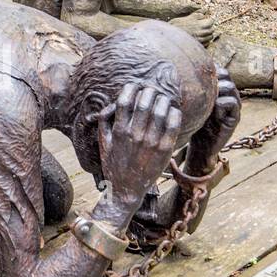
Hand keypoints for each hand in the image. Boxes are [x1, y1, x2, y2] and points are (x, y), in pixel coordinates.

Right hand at [98, 82, 182, 209]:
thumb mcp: (103, 143)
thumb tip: (111, 104)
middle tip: (151, 90)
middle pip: (145, 102)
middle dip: (149, 91)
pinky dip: (174, 112)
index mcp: (119, 132)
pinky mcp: (165, 150)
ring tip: (162, 98)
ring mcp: (151, 143)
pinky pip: (173, 124)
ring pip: (160, 110)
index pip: (125, 101)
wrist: (126, 190)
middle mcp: (135, 135)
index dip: (131, 88)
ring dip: (162, 99)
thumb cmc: (114, 164)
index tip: (135, 86)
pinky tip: (172, 110)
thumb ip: (104, 121)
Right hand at [169, 11, 215, 45]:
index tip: (205, 20)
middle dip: (209, 28)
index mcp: (201, 24)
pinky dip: (204, 41)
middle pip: (211, 30)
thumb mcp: (188, 17)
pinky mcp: (197, 45)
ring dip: (207, 35)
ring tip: (201, 33)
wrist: (170, 35)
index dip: (208, 20)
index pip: (211, 21)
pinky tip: (199, 39)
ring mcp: (200, 40)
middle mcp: (202, 32)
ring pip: (210, 38)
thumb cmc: (178, 25)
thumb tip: (204, 12)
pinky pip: (206, 44)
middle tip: (203, 27)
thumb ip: (198, 15)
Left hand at [190, 66, 240, 163]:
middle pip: (225, 74)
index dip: (207, 71)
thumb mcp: (190, 103)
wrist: (201, 146)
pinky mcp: (235, 117)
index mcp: (219, 88)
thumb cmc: (193, 123)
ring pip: (229, 86)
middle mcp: (228, 94)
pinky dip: (221, 103)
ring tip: (204, 100)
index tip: (192, 78)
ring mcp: (234, 105)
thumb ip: (188, 89)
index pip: (218, 69)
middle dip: (212, 78)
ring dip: (216, 90)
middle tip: (198, 88)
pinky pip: (232, 103)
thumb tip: (170, 71)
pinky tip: (210, 111)